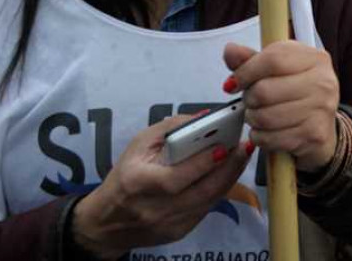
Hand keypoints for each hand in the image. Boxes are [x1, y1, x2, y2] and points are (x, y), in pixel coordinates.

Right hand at [71, 114, 251, 257]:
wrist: (106, 223)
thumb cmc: (124, 175)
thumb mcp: (137, 145)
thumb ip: (169, 128)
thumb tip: (203, 117)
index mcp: (139, 183)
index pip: (176, 177)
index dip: (202, 164)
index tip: (225, 146)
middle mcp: (154, 208)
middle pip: (200, 192)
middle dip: (228, 169)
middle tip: (244, 148)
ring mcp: (168, 224)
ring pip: (209, 202)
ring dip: (230, 178)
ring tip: (242, 157)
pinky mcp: (178, 233)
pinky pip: (205, 209)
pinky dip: (219, 190)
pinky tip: (228, 174)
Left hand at [224, 40, 340, 171]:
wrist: (322, 127)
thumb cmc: (297, 93)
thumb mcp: (278, 70)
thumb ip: (252, 59)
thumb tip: (230, 51)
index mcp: (315, 58)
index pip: (273, 59)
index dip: (246, 71)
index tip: (234, 82)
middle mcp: (323, 81)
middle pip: (265, 90)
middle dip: (249, 98)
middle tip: (250, 101)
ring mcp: (321, 109)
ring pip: (265, 117)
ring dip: (252, 119)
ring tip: (257, 116)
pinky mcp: (314, 135)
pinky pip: (271, 138)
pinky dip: (260, 137)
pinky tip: (266, 131)